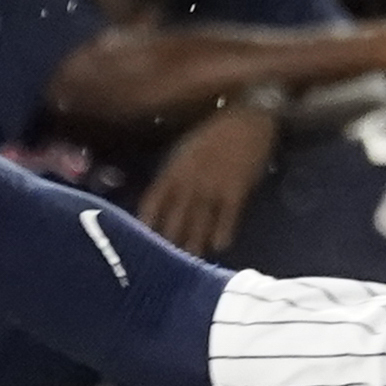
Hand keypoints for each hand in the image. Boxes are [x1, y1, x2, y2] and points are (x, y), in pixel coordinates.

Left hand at [138, 99, 280, 258]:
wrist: (247, 118)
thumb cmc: (213, 134)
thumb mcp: (184, 151)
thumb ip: (172, 176)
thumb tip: (162, 201)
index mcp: (173, 171)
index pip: (152, 203)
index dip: (145, 225)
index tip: (138, 244)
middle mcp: (189, 182)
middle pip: (174, 220)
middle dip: (168, 245)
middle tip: (164, 267)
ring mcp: (213, 188)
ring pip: (199, 224)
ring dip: (194, 245)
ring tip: (190, 265)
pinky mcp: (236, 191)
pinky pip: (227, 218)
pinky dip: (223, 233)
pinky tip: (219, 247)